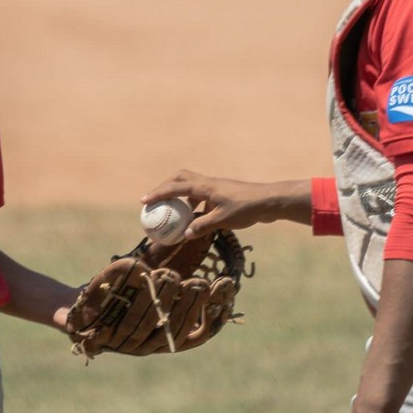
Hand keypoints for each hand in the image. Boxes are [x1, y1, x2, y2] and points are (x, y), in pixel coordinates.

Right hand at [142, 170, 310, 237]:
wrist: (268, 201)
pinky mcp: (222, 193)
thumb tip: (185, 234)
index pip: (175, 188)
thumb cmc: (246, 209)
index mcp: (205, 187)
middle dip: (165, 186)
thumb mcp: (222, 220)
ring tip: (172, 210)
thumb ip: (202, 226)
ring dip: (179, 194)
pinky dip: (192, 203)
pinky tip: (194, 217)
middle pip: (180, 177)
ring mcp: (215, 187)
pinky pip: (201, 194)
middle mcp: (207, 183)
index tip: (144, 201)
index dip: (158, 194)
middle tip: (155, 200)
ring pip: (191, 185)